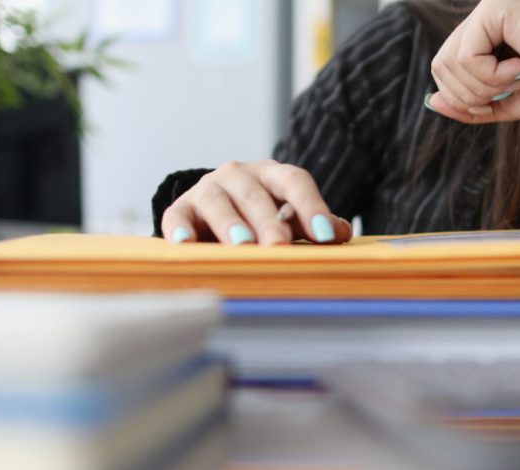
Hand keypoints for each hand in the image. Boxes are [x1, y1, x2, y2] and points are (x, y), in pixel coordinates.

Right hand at [161, 160, 352, 245]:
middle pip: (255, 195)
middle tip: (279, 245)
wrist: (210, 214)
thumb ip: (311, 223)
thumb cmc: (259, 218)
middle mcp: (238, 175)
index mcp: (271, 174)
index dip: (311, 206)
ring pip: (218, 202)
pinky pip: (177, 216)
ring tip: (242, 244)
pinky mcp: (182, 209)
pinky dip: (180, 228)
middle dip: (268, 221)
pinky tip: (186, 242)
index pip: (294, 182)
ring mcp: (207, 189)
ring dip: (230, 223)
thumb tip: (341, 231)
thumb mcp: (288, 218)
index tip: (326, 235)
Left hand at [428, 0, 519, 123]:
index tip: (496, 101)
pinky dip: (493, 75)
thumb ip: (469, 103)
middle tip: (511, 89)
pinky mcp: (495, 9)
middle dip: (472, 95)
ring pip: (450, 63)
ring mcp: (487, 11)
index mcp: (483, 36)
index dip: (462, 96)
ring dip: (486, 85)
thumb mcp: (505, 102)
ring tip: (519, 77)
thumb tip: (432, 102)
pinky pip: (468, 56)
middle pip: (440, 67)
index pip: (443, 69)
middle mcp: (482, 19)